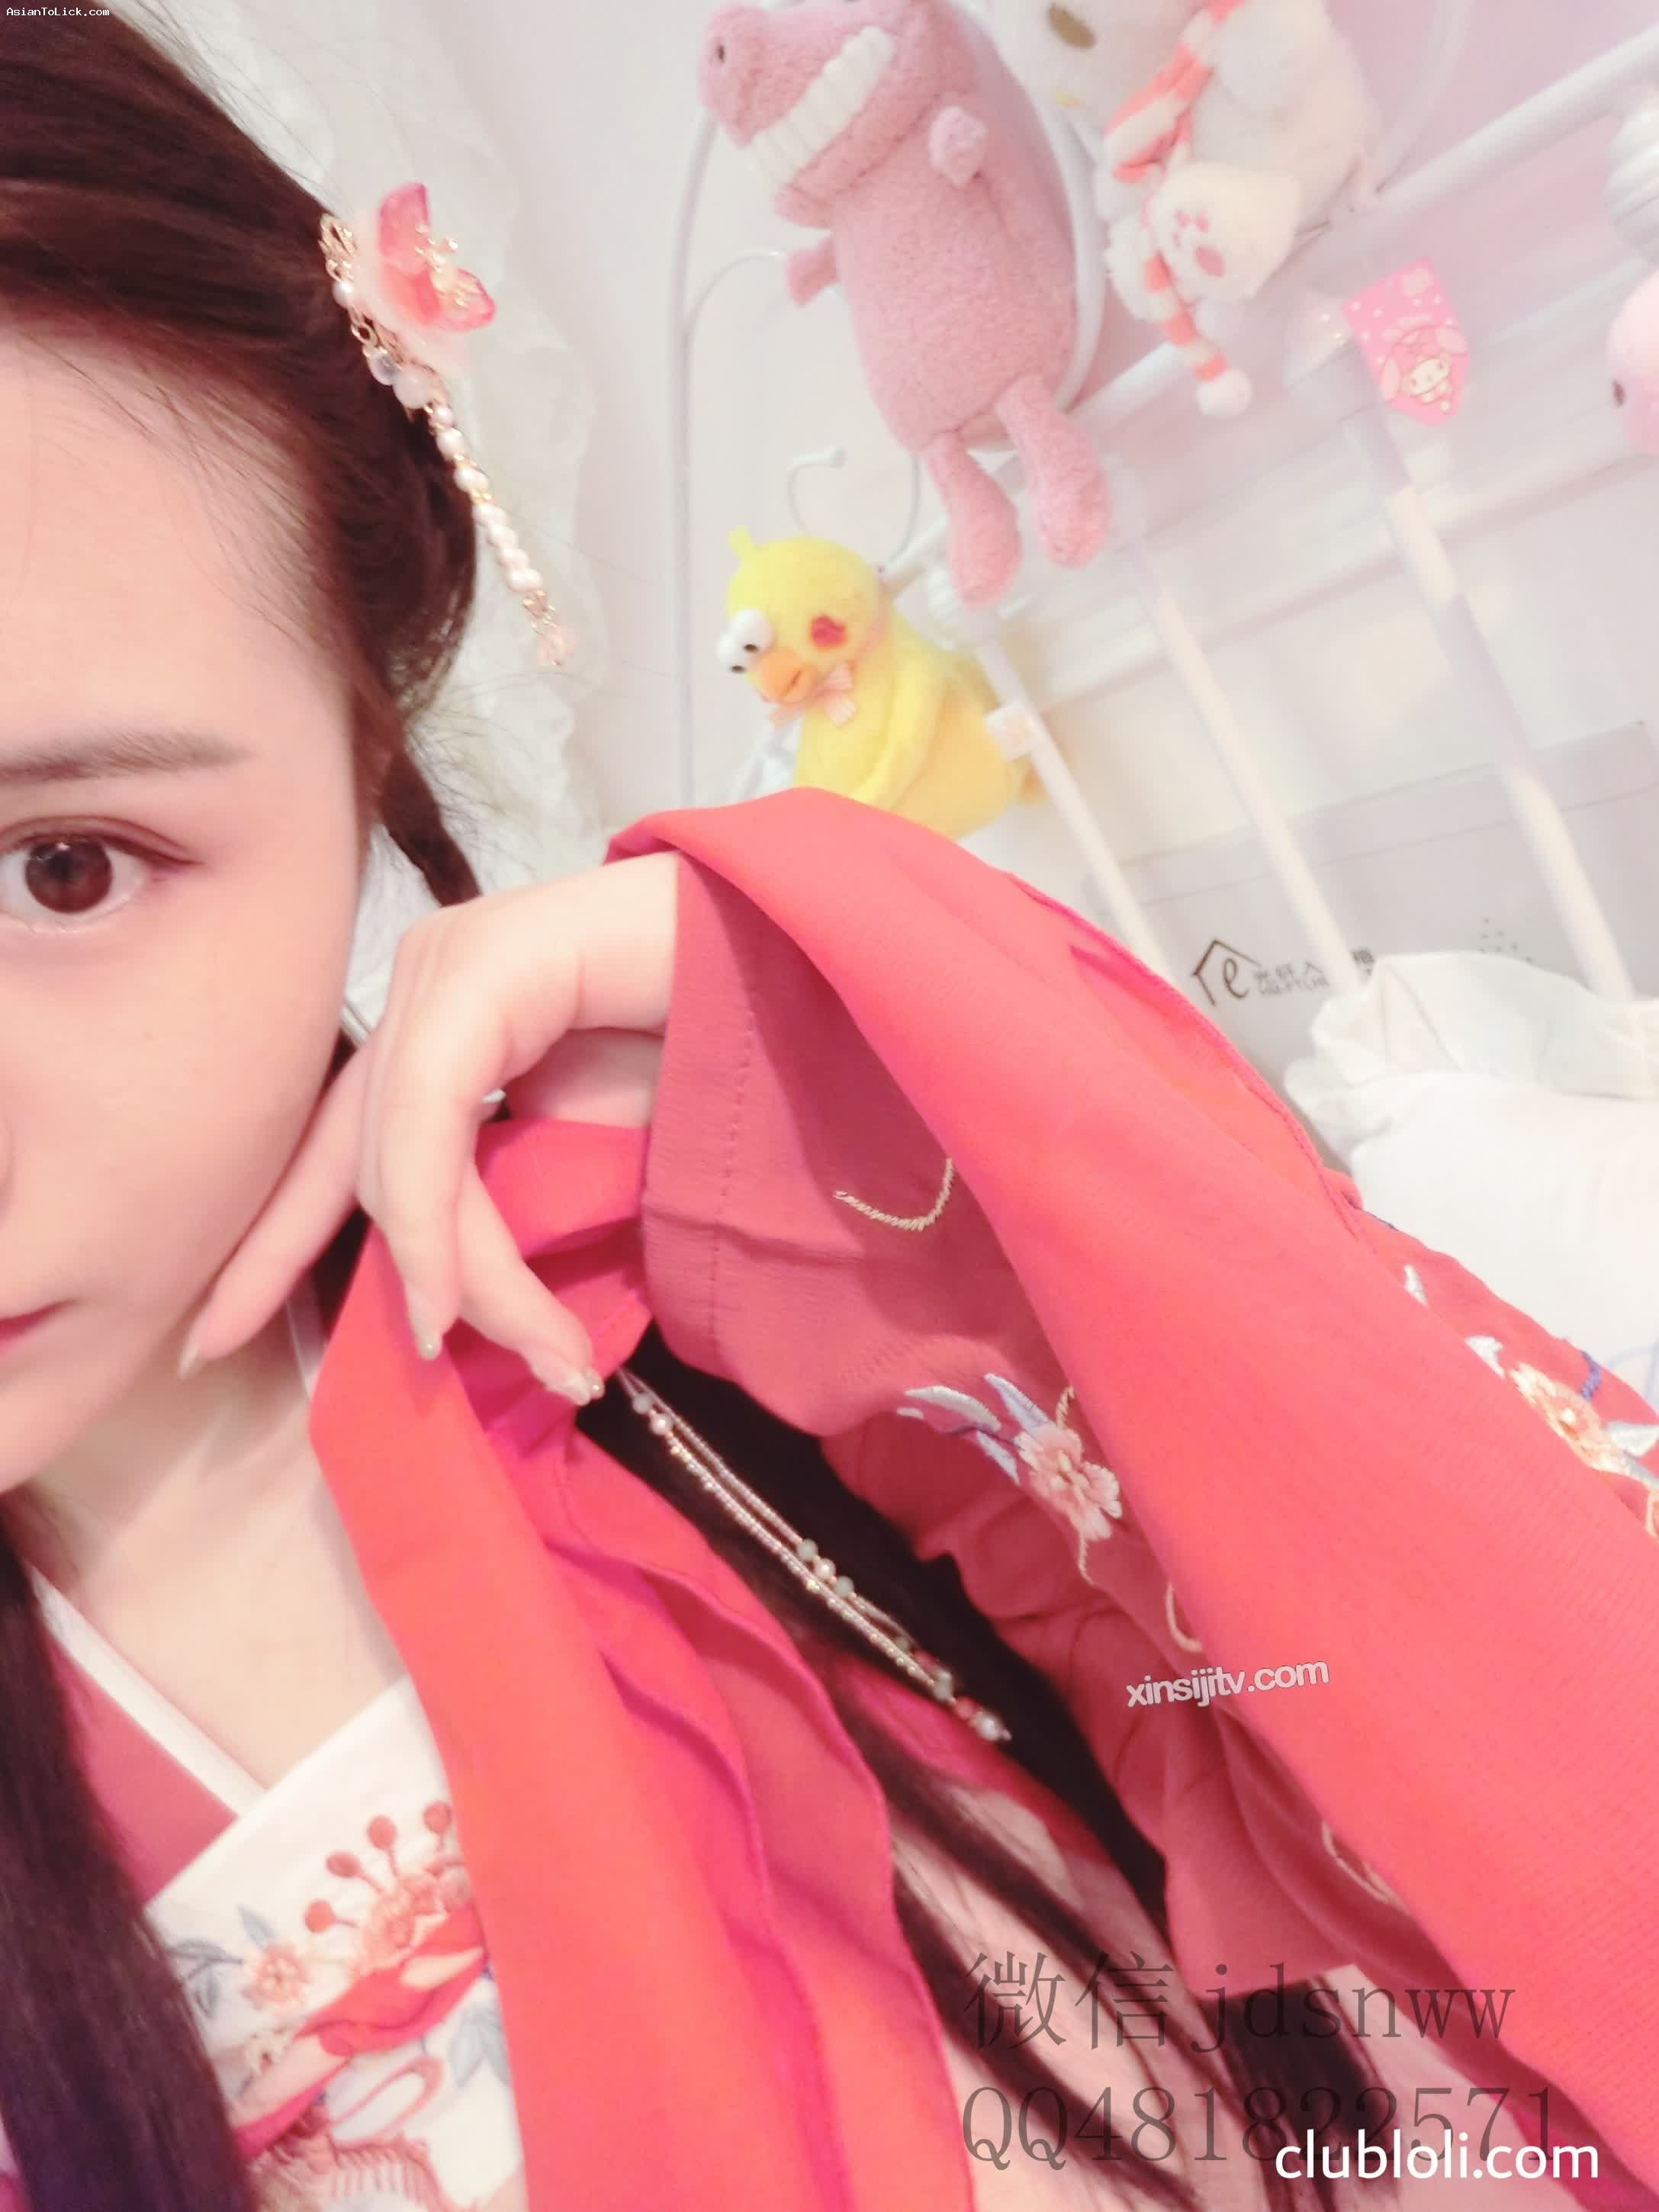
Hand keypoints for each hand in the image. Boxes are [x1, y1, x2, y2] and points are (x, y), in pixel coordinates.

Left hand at [180, 853, 680, 1401]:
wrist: (807, 957)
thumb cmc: (720, 1047)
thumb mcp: (591, 1148)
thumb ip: (510, 1198)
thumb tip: (449, 1302)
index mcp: (436, 1023)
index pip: (331, 1146)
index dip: (270, 1246)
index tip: (211, 1344)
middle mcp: (424, 984)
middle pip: (371, 1169)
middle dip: (429, 1291)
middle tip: (528, 1371)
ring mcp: (448, 964)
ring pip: (400, 1160)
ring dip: (468, 1280)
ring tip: (558, 1356)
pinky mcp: (486, 964)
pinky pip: (432, 1117)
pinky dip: (440, 1222)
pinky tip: (455, 1302)